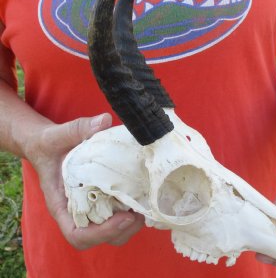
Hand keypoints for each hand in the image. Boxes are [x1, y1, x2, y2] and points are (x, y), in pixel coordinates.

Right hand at [25, 113, 143, 248]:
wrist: (48, 145)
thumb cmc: (50, 144)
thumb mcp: (60, 135)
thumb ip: (79, 129)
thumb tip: (104, 121)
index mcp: (62, 203)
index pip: (77, 233)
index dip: (101, 233)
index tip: (124, 217)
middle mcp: (76, 210)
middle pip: (98, 237)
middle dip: (121, 231)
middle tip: (140, 214)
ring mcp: (89, 207)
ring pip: (110, 231)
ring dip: (129, 226)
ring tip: (144, 208)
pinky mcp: (100, 198)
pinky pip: (114, 215)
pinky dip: (129, 213)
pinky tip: (142, 197)